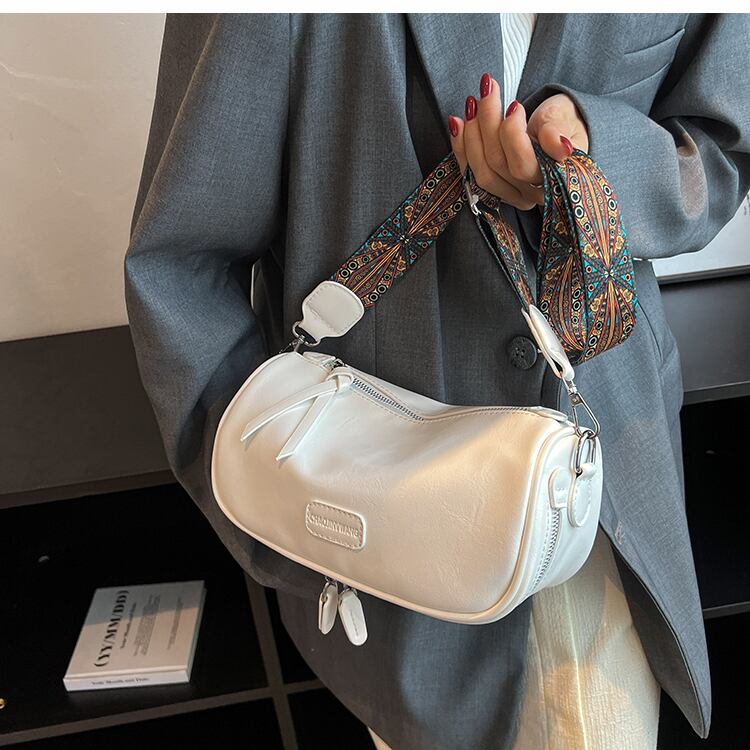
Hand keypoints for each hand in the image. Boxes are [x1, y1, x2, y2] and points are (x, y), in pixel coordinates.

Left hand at [448, 74, 589, 209]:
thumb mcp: (566, 118)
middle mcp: (531, 193)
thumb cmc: (563, 122)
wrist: (556, 129)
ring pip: (481, 170)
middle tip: (488, 90)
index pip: (524, 166)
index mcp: (556, 180)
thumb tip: (561, 147)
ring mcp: (510, 195)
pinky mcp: (491, 190)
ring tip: (473, 102)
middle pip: (498, 164)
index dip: (512, 135)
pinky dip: (460, 146)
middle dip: (488, 122)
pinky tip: (457, 122)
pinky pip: (469, 173)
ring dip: (471, 133)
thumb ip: (559, 131)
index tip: (514, 105)